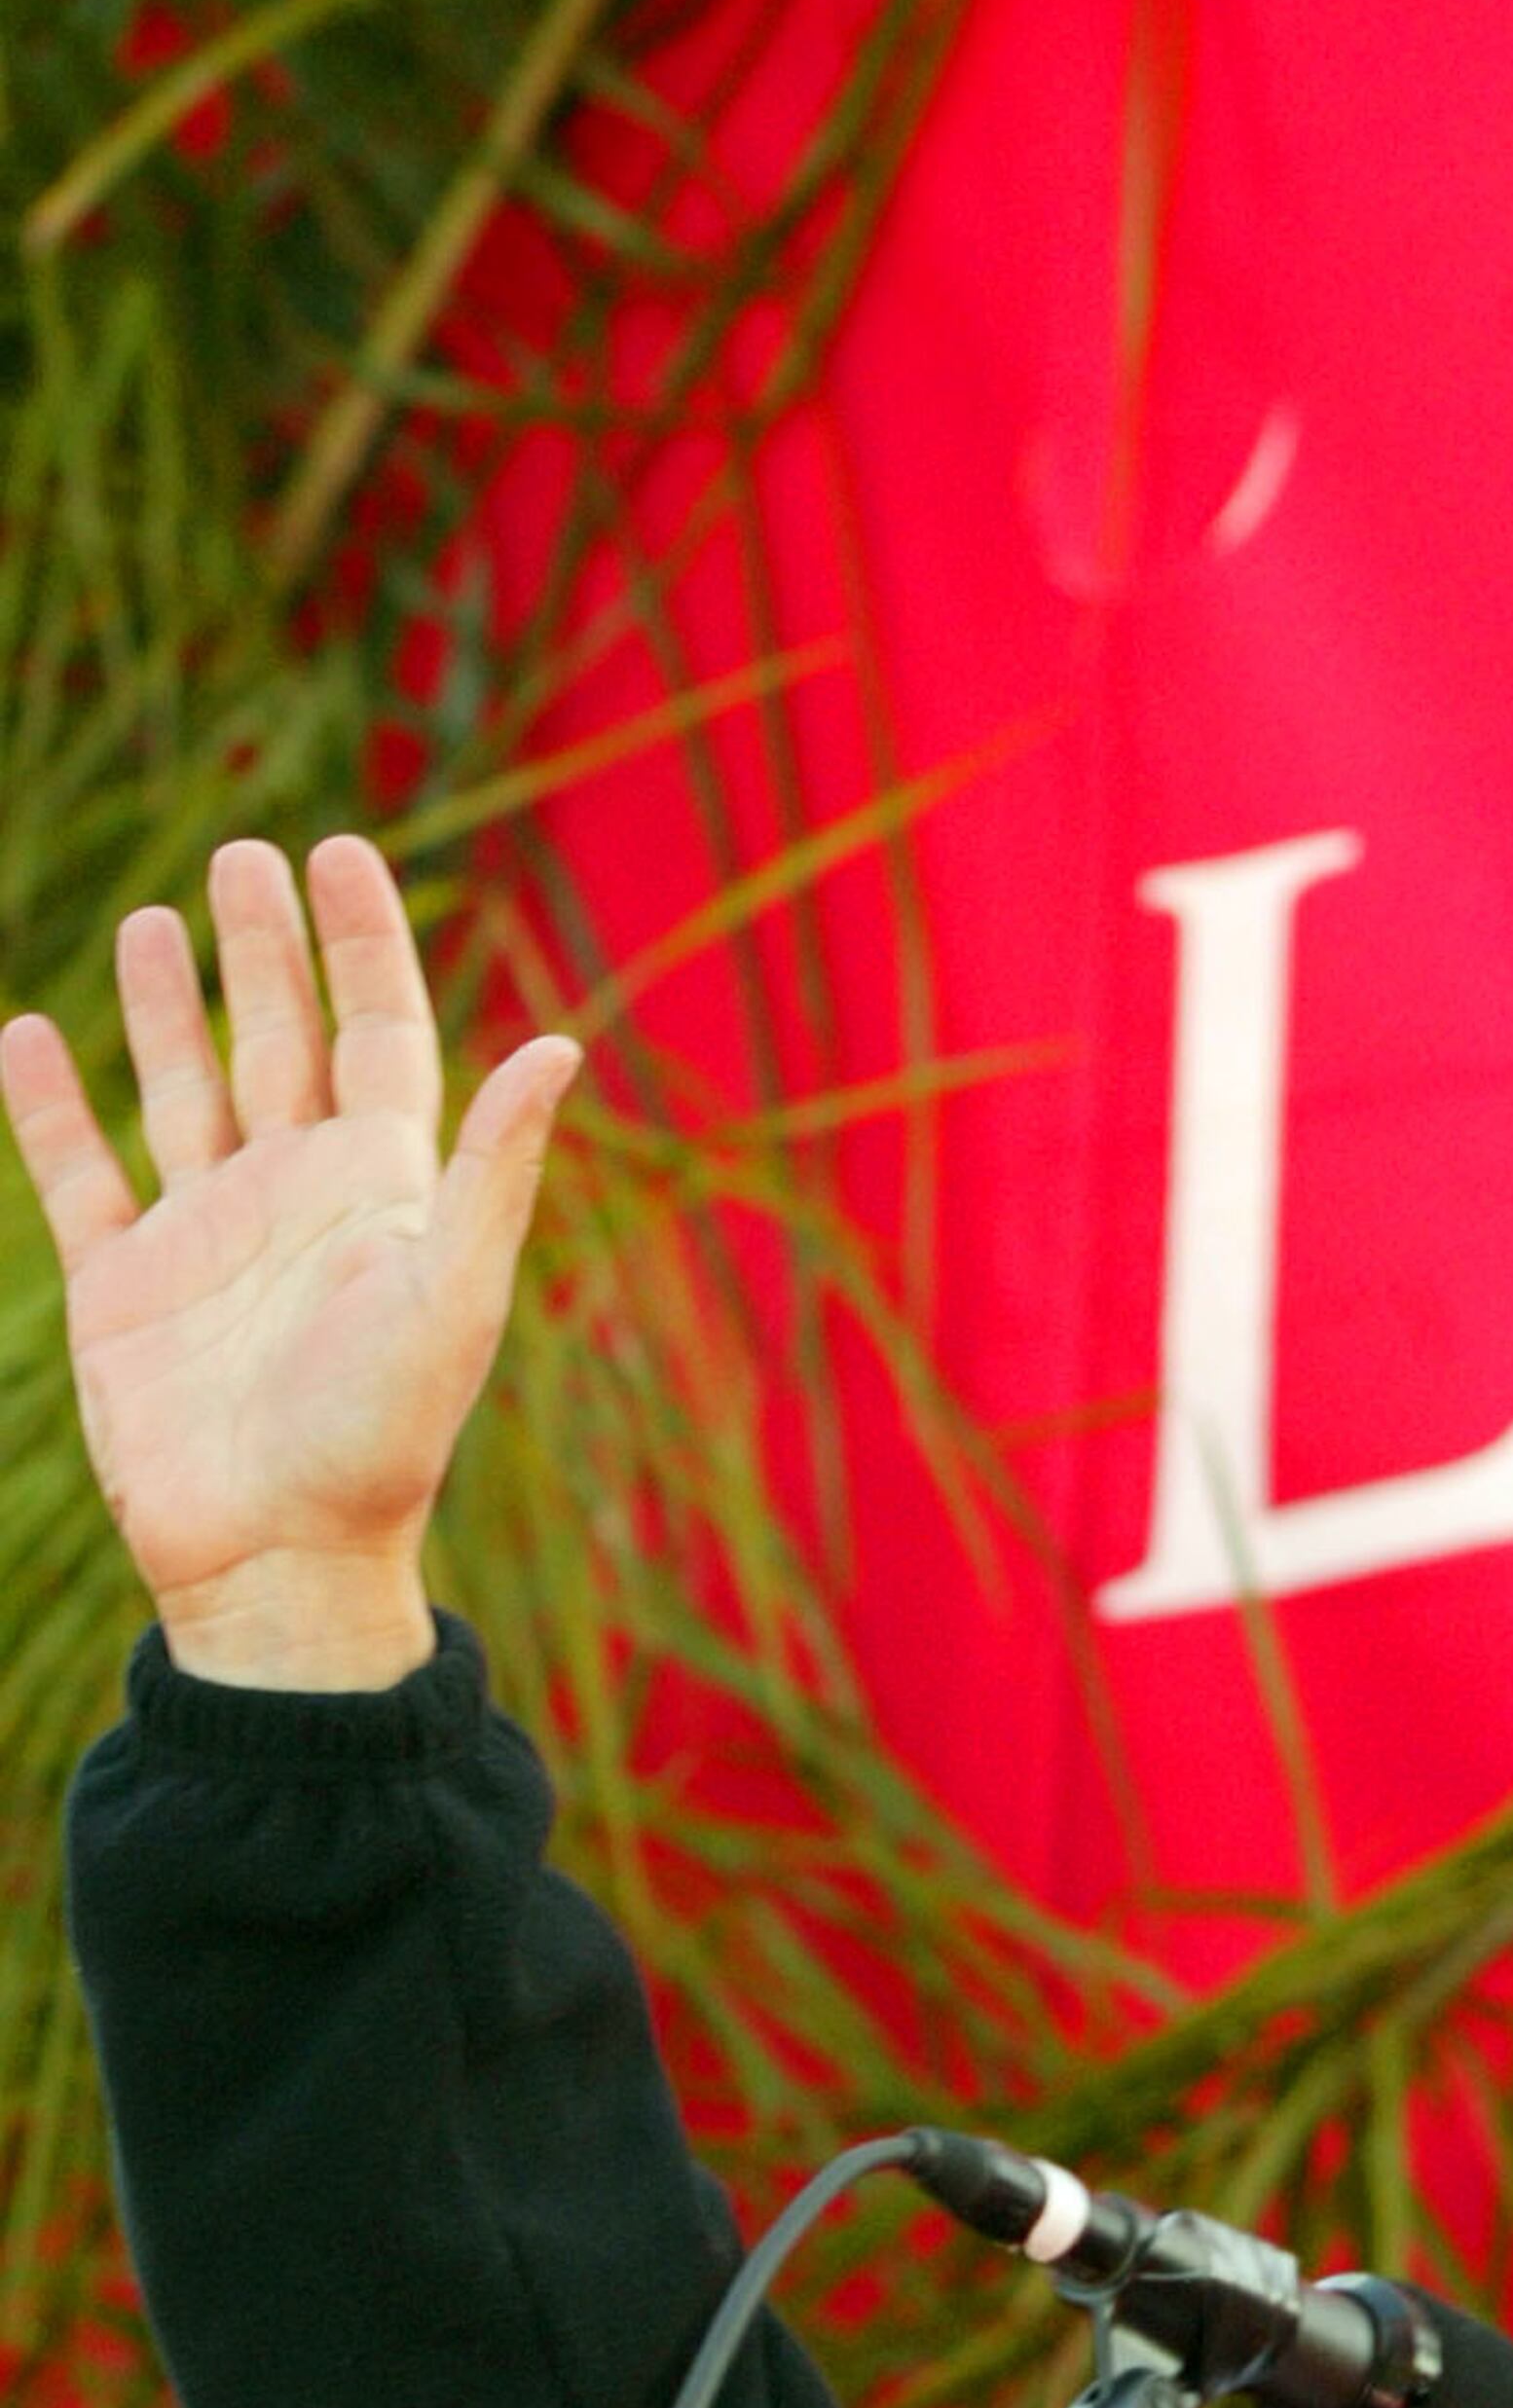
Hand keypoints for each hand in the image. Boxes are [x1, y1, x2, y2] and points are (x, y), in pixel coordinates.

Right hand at [0, 834, 579, 1689]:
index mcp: (382, 1191)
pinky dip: (52, 1107)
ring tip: (150, 919)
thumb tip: (563, 1048)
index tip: (339, 848)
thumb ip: (493, 1169)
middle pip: (279, 1039)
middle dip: (263, 946)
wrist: (278, 1559)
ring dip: (166, 1006)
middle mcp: (294, 1198)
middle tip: (242, 855)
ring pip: (184, 1089)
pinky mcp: (123, 1288)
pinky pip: (80, 1175)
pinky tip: (31, 1034)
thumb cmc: (379, 1439)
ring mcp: (205, 1239)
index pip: (377, 1031)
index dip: (362, 941)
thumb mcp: (450, 1295)